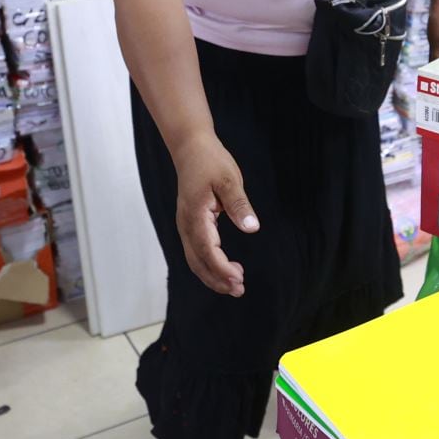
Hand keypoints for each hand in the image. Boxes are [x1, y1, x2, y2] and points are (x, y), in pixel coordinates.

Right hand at [172, 135, 257, 295]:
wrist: (190, 147)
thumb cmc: (210, 161)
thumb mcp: (229, 180)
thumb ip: (239, 205)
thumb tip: (252, 228)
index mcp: (195, 216)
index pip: (207, 250)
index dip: (221, 268)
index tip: (239, 279)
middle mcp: (186, 224)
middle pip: (197, 261)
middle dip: (216, 279)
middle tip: (239, 290)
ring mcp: (185, 224)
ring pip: (195, 259)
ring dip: (212, 274)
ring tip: (235, 285)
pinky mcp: (190, 222)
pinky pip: (196, 250)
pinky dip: (208, 263)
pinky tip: (225, 267)